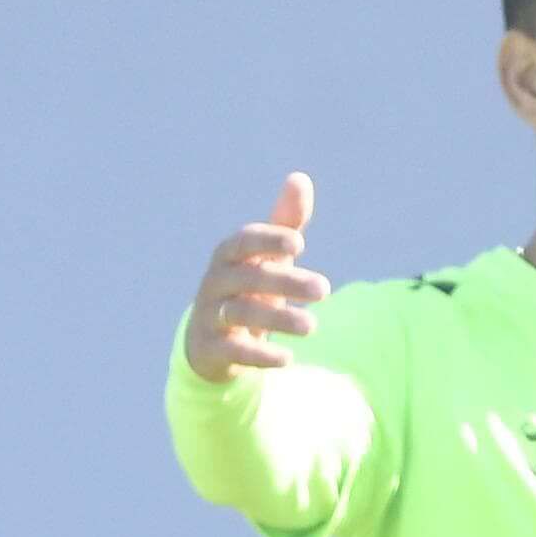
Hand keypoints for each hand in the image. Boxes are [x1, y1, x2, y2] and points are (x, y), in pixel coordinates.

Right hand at [184, 172, 328, 381]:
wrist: (210, 341)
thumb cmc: (246, 289)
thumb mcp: (266, 258)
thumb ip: (284, 224)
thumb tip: (300, 178)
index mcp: (228, 257)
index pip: (243, 242)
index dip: (268, 239)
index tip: (299, 243)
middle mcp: (215, 283)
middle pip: (248, 278)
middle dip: (286, 281)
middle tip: (325, 289)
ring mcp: (210, 316)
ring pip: (241, 313)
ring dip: (278, 317)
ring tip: (312, 326)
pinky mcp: (212, 350)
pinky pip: (234, 351)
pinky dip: (259, 355)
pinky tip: (287, 358)